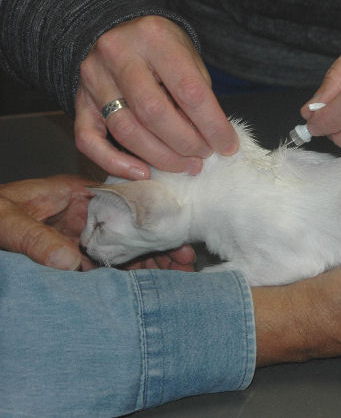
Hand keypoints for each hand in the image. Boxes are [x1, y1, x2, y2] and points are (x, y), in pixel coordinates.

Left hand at [0, 175, 196, 271]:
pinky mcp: (75, 254)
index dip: (150, 222)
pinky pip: (108, 263)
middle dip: (160, 244)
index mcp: (76, 195)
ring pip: (125, 246)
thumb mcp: (8, 221)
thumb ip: (37, 239)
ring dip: (151, 260)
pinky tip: (150, 282)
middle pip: (132, 228)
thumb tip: (70, 263)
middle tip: (187, 261)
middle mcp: (86, 213)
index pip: (124, 204)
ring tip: (179, 274)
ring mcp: (83, 235)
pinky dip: (129, 273)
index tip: (173, 239)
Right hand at [75, 16, 238, 179]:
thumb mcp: (186, 56)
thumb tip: (212, 138)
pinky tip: (142, 173)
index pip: (189, 90)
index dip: (212, 125)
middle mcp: (118, 54)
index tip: (228, 146)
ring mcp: (93, 78)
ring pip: (126, 130)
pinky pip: (89, 140)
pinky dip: (115, 162)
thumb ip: (196, 94)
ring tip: (186, 165)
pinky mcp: (79, 101)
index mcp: (154, 38)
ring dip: (160, 157)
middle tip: (204, 155)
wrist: (115, 30)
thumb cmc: (160, 49)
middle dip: (186, 143)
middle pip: (154, 112)